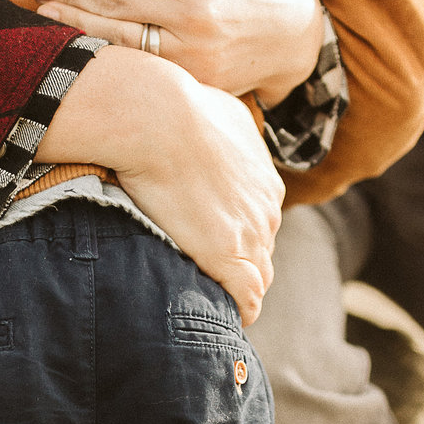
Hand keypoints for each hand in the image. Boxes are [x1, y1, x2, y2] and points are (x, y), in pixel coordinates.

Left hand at [28, 0, 320, 105]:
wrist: (292, 34)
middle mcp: (192, 14)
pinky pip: (135, 66)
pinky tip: (78, 43)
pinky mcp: (192, 83)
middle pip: (109, 4)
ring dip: (73, 24)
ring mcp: (192, 54)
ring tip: (45, 13)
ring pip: (114, 38)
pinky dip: (102, 53)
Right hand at [36, 47, 282, 324]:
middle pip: (262, 249)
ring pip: (258, 275)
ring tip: (213, 299)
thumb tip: (214, 131)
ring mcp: (252, 233)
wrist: (156, 117)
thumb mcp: (220, 110)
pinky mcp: (230, 256)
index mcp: (265, 180)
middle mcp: (267, 208)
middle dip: (241, 261)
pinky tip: (226, 316)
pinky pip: (247, 298)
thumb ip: (228, 131)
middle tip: (209, 273)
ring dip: (238, 287)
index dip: (237, 233)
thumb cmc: (174, 107)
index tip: (212, 241)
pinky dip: (239, 309)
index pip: (260, 221)